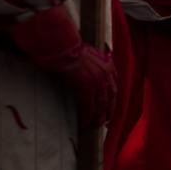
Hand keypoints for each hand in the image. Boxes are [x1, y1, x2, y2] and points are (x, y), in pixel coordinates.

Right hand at [7, 7, 115, 128]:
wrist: (57, 42)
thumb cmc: (66, 48)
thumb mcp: (85, 56)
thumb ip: (91, 67)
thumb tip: (86, 76)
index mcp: (107, 64)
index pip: (113, 86)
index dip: (112, 100)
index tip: (109, 110)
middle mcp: (105, 71)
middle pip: (110, 96)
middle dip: (107, 111)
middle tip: (102, 123)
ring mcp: (96, 77)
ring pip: (100, 103)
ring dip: (96, 117)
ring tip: (92, 126)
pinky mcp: (85, 84)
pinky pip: (88, 104)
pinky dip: (86, 115)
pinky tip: (83, 124)